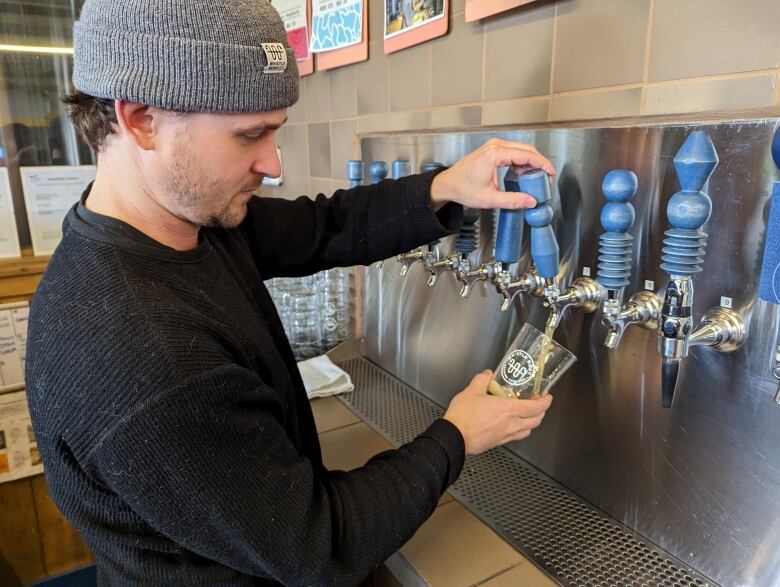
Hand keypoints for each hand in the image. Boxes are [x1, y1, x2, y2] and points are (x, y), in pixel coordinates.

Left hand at [429, 138, 555, 210]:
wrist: (448, 184)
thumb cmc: (463, 189)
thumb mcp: (489, 199)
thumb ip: (512, 201)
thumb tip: (531, 201)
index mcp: (495, 154)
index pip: (527, 155)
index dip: (542, 164)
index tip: (551, 173)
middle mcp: (495, 146)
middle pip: (526, 149)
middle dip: (539, 163)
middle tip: (547, 178)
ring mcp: (493, 146)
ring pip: (521, 149)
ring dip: (531, 162)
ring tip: (536, 178)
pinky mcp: (492, 150)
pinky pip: (513, 152)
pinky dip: (522, 161)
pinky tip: (523, 174)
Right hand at [443, 370, 552, 454]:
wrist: (454, 437)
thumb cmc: (463, 415)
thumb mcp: (471, 391)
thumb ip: (482, 380)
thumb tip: (488, 374)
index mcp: (509, 409)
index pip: (536, 407)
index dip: (545, 402)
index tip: (547, 397)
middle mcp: (512, 424)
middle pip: (536, 420)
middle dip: (541, 412)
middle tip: (538, 404)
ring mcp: (506, 435)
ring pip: (528, 430)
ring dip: (532, 422)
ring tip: (527, 415)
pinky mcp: (499, 443)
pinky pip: (516, 437)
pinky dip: (520, 430)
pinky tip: (512, 425)